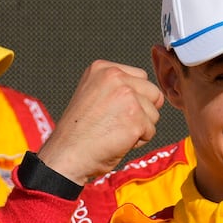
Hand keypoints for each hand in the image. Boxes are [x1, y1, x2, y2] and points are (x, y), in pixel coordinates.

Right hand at [39, 61, 162, 184]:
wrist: (67, 154)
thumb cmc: (80, 132)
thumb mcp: (95, 94)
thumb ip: (118, 88)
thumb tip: (152, 94)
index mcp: (103, 68)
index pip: (141, 77)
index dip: (135, 98)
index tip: (115, 110)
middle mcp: (115, 77)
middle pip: (153, 93)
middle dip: (142, 111)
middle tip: (116, 123)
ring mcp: (126, 97)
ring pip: (154, 113)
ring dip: (140, 127)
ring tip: (115, 131)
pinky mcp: (135, 118)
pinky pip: (151, 131)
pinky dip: (138, 141)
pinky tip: (118, 140)